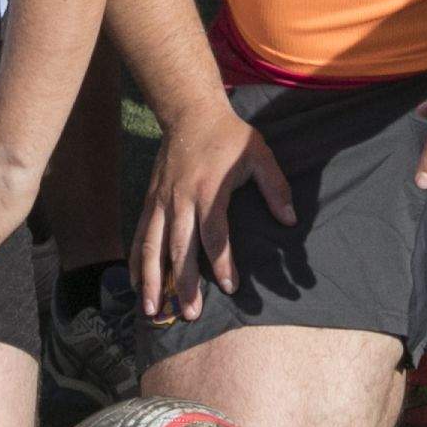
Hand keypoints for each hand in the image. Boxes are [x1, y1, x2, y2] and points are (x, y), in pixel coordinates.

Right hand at [134, 98, 296, 323]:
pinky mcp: (150, 200)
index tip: (230, 287)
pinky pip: (139, 235)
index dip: (222, 263)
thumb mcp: (259, 154)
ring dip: (152, 280)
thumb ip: (275, 187)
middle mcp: (180, 199)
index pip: (214, 235)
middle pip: (179, 248)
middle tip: (190, 314)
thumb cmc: (229, 136)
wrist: (189, 112)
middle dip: (184, 284)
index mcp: (209, 190)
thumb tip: (290, 219)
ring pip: (152, 246)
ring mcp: (161, 201)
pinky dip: (136, 261)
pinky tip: (136, 285)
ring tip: (153, 310)